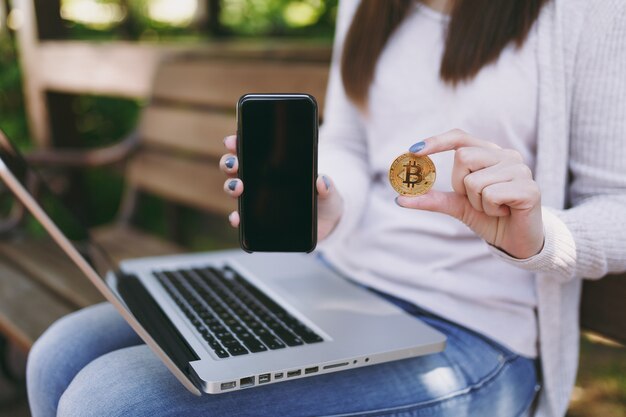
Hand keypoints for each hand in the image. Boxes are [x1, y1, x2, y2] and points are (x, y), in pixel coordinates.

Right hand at [219, 135, 343, 240]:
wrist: (326, 224)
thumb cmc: (325, 200)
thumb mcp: (329, 191)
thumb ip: (327, 186)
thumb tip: (321, 181)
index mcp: (273, 165)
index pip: (250, 149)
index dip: (237, 143)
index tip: (233, 140)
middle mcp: (260, 180)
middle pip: (235, 167)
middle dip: (229, 163)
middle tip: (234, 164)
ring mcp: (257, 199)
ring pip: (234, 189)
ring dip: (230, 186)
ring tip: (238, 187)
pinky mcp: (258, 220)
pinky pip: (241, 217)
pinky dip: (236, 217)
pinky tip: (237, 217)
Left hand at [396, 129, 543, 258]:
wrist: (517, 242)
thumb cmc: (489, 218)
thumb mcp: (457, 206)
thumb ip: (432, 199)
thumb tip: (399, 198)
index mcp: (490, 154)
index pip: (460, 138)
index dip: (437, 141)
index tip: (413, 150)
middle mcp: (507, 156)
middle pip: (463, 157)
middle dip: (460, 185)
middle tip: (477, 199)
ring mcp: (520, 169)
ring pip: (474, 180)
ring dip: (477, 202)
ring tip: (494, 208)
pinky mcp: (529, 188)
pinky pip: (490, 194)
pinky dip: (490, 209)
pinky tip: (504, 212)